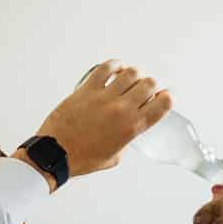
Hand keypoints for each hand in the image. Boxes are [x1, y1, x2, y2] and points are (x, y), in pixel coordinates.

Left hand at [26, 60, 172, 183]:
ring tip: (128, 79)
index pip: (163, 103)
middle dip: (149, 85)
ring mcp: (104, 98)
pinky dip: (114, 65)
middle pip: (149, 84)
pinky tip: (114, 69)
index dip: (167, 97)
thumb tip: (127, 129)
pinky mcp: (87, 90)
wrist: (55, 154)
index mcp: (132, 127)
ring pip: (131, 73)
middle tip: (142, 89)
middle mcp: (122, 110)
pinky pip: (105, 68)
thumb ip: (125, 140)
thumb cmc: (81, 159)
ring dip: (133, 74)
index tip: (163, 96)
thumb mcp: (114, 156)